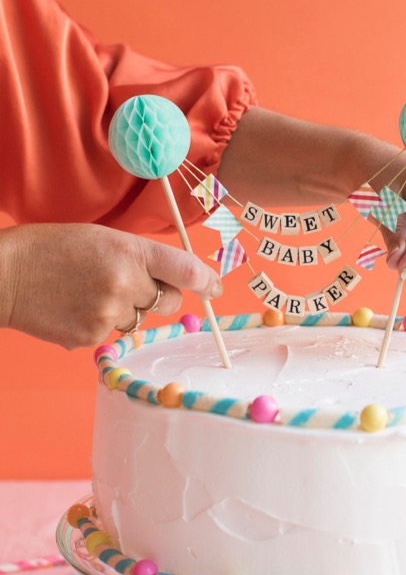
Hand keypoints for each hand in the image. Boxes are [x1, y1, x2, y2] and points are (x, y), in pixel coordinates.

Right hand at [0, 223, 221, 347]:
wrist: (4, 274)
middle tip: (129, 284)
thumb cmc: (51, 249)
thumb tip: (177, 280)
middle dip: (160, 296)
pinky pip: (113, 334)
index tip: (215, 288)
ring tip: (89, 292)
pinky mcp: (92, 337)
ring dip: (126, 310)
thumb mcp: (102, 237)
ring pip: (140, 320)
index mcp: (130, 251)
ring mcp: (109, 314)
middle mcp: (125, 283)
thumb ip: (140, 256)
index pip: (185, 269)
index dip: (206, 281)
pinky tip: (75, 307)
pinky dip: (100, 323)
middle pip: (169, 301)